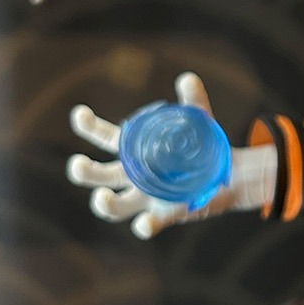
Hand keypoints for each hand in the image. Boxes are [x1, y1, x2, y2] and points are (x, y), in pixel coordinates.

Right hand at [67, 73, 273, 238]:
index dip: (89, 126)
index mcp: (133, 150)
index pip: (104, 138)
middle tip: (77, 165)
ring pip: (116, 206)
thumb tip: (188, 79)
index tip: (80, 114)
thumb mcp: (198, 121)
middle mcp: (132, 176)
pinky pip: (150, 224)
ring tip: (102, 198)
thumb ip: (193, 101)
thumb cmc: (201, 146)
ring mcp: (145, 198)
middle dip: (83, 172)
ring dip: (105, 204)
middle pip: (99, 176)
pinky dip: (145, 225)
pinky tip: (144, 224)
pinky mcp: (164, 214)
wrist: (226, 177)